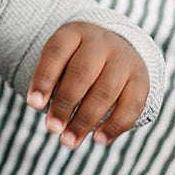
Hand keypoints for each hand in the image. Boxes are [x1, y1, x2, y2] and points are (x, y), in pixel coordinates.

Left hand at [26, 23, 149, 150]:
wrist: (117, 49)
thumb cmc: (75, 62)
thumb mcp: (59, 61)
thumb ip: (50, 83)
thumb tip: (44, 113)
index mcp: (75, 33)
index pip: (56, 53)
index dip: (44, 79)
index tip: (34, 105)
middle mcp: (102, 43)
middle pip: (81, 74)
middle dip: (64, 104)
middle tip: (52, 128)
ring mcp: (124, 60)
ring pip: (106, 92)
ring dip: (85, 120)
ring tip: (68, 141)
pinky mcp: (141, 80)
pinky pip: (131, 105)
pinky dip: (114, 126)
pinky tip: (98, 140)